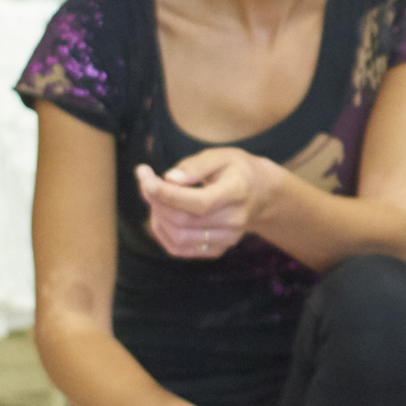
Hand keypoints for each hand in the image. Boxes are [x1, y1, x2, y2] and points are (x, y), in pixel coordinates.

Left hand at [135, 146, 284, 262]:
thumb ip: (194, 166)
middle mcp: (234, 220)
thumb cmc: (237, 170)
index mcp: (237, 192)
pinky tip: (162, 213)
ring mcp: (226, 239)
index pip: (199, 202)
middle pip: (184, 221)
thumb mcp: (220, 156)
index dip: (167, 193)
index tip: (144, 176)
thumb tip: (169, 179)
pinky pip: (179, 249)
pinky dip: (163, 232)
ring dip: (157, 217)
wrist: (262, 194)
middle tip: (146, 182)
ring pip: (178, 238)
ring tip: (155, 197)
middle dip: (156, 201)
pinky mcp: (216, 250)